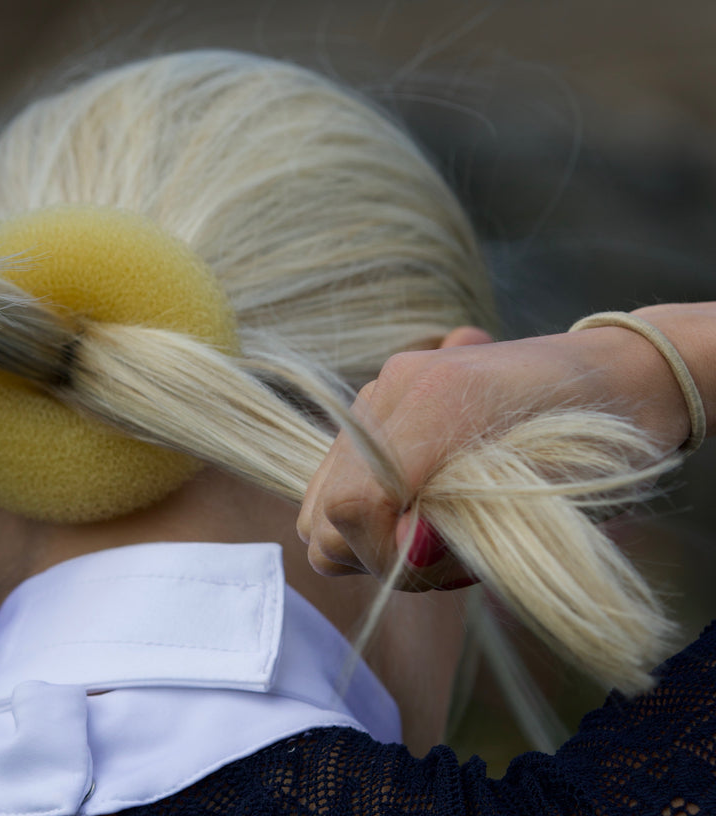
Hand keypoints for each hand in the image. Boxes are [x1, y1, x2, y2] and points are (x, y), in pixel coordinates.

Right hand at [296, 321, 693, 589]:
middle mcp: (395, 384)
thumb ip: (468, 531)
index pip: (353, 503)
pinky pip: (342, 470)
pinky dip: (372, 503)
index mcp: (437, 399)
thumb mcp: (551, 501)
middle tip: (441, 560)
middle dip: (372, 550)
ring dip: (369, 529)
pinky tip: (426, 502)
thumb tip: (403, 553)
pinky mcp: (383, 397)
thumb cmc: (605, 443)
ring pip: (325, 491)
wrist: (621, 374)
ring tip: (436, 533)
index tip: (433, 572)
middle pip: (326, 503)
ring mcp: (383, 386)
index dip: (382, 556)